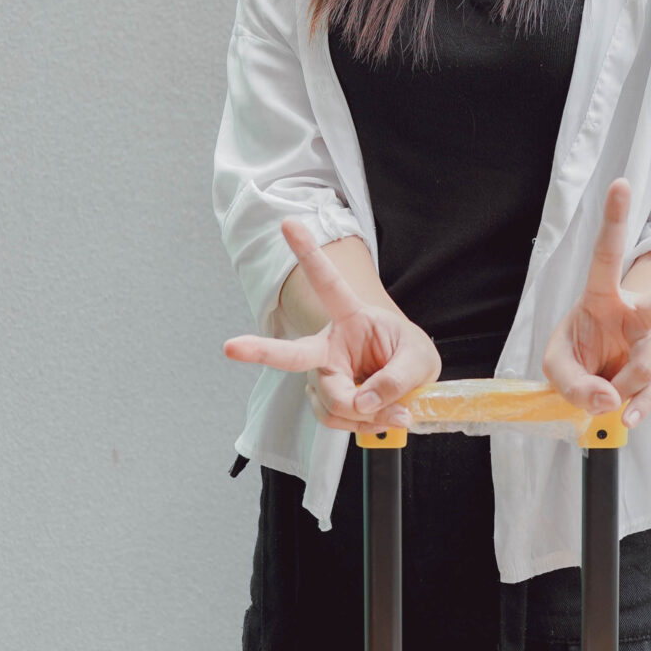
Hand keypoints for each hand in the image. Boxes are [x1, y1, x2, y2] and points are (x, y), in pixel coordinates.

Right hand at [223, 219, 440, 429]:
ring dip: (364, 415)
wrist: (410, 385)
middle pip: (292, 355)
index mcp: (352, 319)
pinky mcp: (325, 400)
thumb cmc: (411, 357)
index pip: (328, 283)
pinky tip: (379, 416)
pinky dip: (362, 425)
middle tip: (230, 347)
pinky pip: (335, 420)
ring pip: (330, 404)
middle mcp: (330, 346)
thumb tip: (362, 403)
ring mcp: (324, 375)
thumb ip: (395, 380)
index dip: (309, 253)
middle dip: (259, 351)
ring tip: (395, 411)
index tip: (288, 224)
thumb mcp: (419, 361)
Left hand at [543, 180, 650, 428]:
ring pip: (650, 363)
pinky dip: (638, 407)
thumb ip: (571, 381)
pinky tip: (630, 417)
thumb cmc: (577, 357)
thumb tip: (609, 401)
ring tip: (603, 395)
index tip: (621, 184)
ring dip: (621, 385)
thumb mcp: (556, 365)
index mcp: (602, 297)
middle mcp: (635, 315)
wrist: (596, 383)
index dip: (614, 222)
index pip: (607, 256)